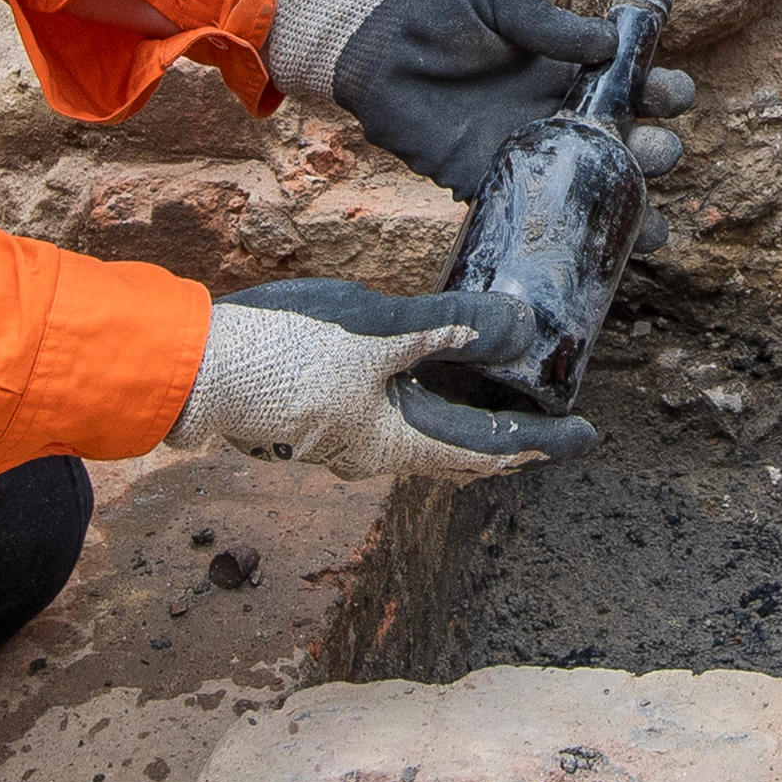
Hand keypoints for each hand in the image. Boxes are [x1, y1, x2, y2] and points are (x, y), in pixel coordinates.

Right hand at [176, 279, 595, 487]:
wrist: (196, 367)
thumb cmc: (284, 350)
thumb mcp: (376, 332)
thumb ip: (447, 327)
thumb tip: (520, 328)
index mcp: (395, 441)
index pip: (490, 450)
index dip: (542, 442)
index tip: (585, 438)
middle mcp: (372, 452)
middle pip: (460, 454)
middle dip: (510, 442)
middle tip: (554, 428)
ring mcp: (341, 437)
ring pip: (423, 438)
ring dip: (467, 425)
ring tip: (501, 402)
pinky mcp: (318, 413)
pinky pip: (390, 417)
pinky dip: (425, 404)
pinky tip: (423, 377)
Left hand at [326, 0, 695, 197]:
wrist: (372, 48)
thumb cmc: (436, 13)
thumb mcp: (497, 2)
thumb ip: (546, 24)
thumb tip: (608, 44)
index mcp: (568, 69)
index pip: (632, 85)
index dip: (660, 91)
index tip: (670, 95)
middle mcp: (556, 113)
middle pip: (625, 142)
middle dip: (654, 152)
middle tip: (655, 153)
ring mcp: (526, 150)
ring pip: (590, 186)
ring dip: (626, 207)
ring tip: (653, 228)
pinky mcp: (488, 180)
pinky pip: (535, 211)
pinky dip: (566, 230)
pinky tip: (594, 248)